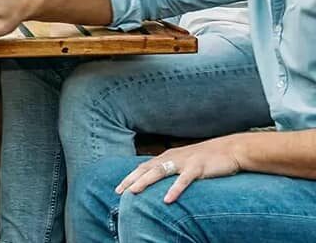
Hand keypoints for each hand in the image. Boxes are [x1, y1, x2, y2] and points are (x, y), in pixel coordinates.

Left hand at [115, 137, 242, 203]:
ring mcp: (184, 162)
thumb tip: (159, 178)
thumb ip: (172, 168)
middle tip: (119, 191)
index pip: (144, 167)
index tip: (119, 187)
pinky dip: (174, 190)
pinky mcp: (197, 168)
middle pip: (146, 169)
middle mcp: (172, 158)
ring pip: (159, 172)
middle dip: (131, 180)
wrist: (230, 149)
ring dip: (145, 182)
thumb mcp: (185, 161)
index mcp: (168, 157)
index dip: (131, 176)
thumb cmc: (207, 158)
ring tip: (133, 192)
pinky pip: (183, 180)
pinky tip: (167, 200)